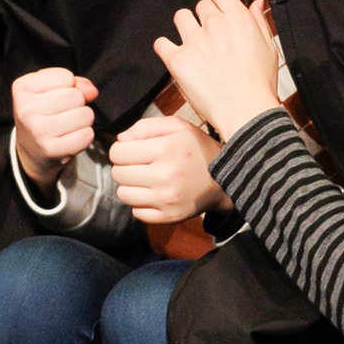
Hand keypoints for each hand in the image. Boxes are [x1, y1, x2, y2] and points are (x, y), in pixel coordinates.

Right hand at [13, 66, 98, 187]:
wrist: (31, 148)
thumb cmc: (44, 113)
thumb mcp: (51, 89)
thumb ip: (75, 83)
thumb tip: (92, 91)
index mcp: (23, 87)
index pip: (66, 77)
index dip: (69, 86)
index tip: (56, 97)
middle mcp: (26, 109)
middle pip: (76, 96)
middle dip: (78, 103)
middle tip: (64, 113)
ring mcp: (37, 130)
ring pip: (84, 115)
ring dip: (83, 120)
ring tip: (68, 125)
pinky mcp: (50, 150)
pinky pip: (86, 135)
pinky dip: (85, 136)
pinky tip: (71, 137)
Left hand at [109, 112, 224, 224]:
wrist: (226, 179)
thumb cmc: (198, 149)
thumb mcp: (178, 126)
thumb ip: (146, 127)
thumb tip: (121, 140)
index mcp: (165, 149)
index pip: (117, 153)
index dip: (122, 149)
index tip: (133, 150)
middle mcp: (165, 176)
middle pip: (118, 174)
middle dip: (124, 167)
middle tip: (140, 165)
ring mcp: (167, 200)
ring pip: (123, 195)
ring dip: (130, 186)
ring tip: (145, 179)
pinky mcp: (169, 217)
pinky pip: (137, 213)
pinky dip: (141, 204)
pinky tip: (153, 194)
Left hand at [154, 0, 281, 141]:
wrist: (246, 111)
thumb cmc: (259, 85)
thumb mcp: (269, 48)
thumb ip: (258, 21)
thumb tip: (255, 4)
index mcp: (237, 19)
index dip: (219, 1)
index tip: (220, 11)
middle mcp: (214, 25)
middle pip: (200, 5)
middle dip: (204, 18)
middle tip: (210, 37)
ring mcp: (194, 41)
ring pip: (180, 17)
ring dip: (185, 27)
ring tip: (192, 44)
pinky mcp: (178, 60)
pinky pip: (161, 43)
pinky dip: (165, 48)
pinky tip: (175, 55)